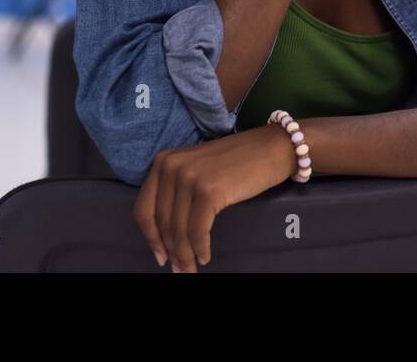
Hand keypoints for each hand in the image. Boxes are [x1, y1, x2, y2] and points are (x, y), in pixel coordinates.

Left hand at [133, 124, 295, 272]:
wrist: (272, 147)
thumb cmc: (239, 161)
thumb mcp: (198, 168)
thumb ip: (177, 190)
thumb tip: (167, 234)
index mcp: (164, 161)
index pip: (144, 208)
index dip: (151, 237)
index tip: (160, 255)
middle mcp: (171, 166)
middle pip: (161, 222)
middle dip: (170, 250)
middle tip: (180, 269)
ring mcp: (190, 177)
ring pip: (179, 230)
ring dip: (184, 255)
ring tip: (191, 269)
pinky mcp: (209, 190)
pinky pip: (197, 230)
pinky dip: (200, 249)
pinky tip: (205, 257)